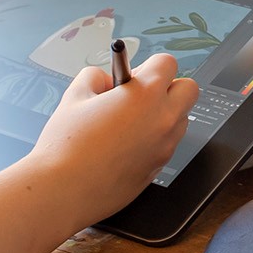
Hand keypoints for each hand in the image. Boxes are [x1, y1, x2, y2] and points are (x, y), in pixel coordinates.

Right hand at [22, 52, 197, 227]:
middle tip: (139, 95)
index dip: (148, 65)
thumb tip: (105, 79)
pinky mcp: (158, 168)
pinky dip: (153, 139)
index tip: (131, 75)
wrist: (64, 189)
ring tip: (127, 122)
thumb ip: (95, 77)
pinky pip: (167, 144)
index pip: (168, 63)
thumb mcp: (75, 95)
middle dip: (168, 87)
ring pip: (180, 119)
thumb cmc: (67, 145)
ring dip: (163, 114)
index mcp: (146, 95)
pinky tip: (123, 145)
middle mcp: (163, 119)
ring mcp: (164, 146)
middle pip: (188, 90)